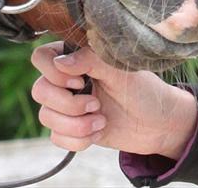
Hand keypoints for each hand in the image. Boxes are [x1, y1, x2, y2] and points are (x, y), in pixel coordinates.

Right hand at [30, 42, 197, 156]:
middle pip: (40, 91)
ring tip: (101, 121)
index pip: (41, 58)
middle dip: (69, 104)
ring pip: (46, 117)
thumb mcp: (121, 70)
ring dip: (76, 125)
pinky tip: (98, 132)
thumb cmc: (143, 90)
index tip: (81, 80)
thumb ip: (90, 59)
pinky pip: (56, 137)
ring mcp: (68, 105)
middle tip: (96, 104)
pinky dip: (78, 140)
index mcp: (77, 58)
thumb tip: (60, 62)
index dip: (54, 73)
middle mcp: (67, 80)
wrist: (158, 124)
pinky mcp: (71, 128)